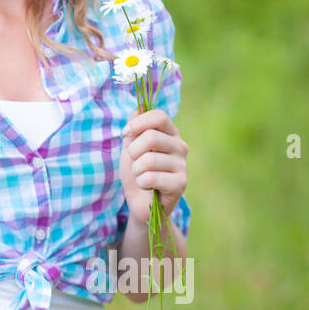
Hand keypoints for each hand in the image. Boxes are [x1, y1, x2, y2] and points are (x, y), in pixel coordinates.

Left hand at [119, 108, 187, 225]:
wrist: (141, 203)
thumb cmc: (137, 173)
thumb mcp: (130, 148)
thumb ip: (134, 129)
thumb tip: (139, 107)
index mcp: (170, 134)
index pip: (159, 116)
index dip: (138, 123)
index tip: (125, 133)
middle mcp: (180, 146)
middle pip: (151, 137)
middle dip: (133, 151)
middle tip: (134, 162)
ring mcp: (182, 165)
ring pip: (148, 159)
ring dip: (136, 170)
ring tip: (141, 176)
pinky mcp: (181, 183)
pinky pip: (150, 177)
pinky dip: (141, 183)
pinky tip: (148, 187)